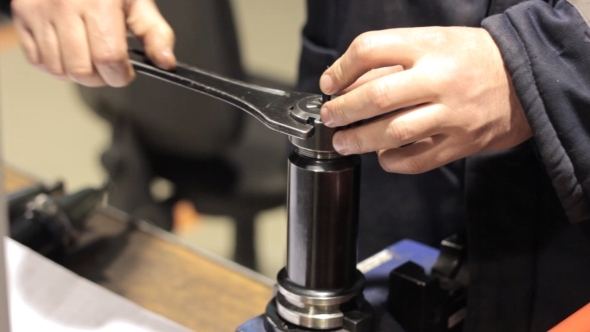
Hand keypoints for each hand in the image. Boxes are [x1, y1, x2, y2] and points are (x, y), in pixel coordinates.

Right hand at [11, 0, 175, 86]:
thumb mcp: (138, 3)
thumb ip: (156, 35)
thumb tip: (166, 63)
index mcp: (98, 2)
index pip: (108, 59)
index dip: (121, 75)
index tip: (126, 71)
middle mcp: (64, 6)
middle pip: (81, 71)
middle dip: (101, 78)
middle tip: (108, 66)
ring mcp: (39, 11)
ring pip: (58, 70)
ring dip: (78, 73)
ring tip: (89, 55)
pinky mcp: (22, 16)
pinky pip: (37, 61)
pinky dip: (55, 64)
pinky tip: (69, 49)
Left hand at [319, 27, 531, 173]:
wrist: (524, 79)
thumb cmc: (471, 58)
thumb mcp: (434, 41)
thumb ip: (393, 58)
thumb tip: (347, 82)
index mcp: (429, 46)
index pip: (371, 49)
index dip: (341, 68)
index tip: (330, 83)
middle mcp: (440, 79)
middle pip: (377, 96)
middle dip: (343, 110)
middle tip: (329, 117)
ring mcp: (452, 113)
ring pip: (394, 132)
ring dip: (360, 140)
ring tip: (343, 141)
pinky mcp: (461, 142)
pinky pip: (417, 159)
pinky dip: (391, 161)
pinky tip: (381, 155)